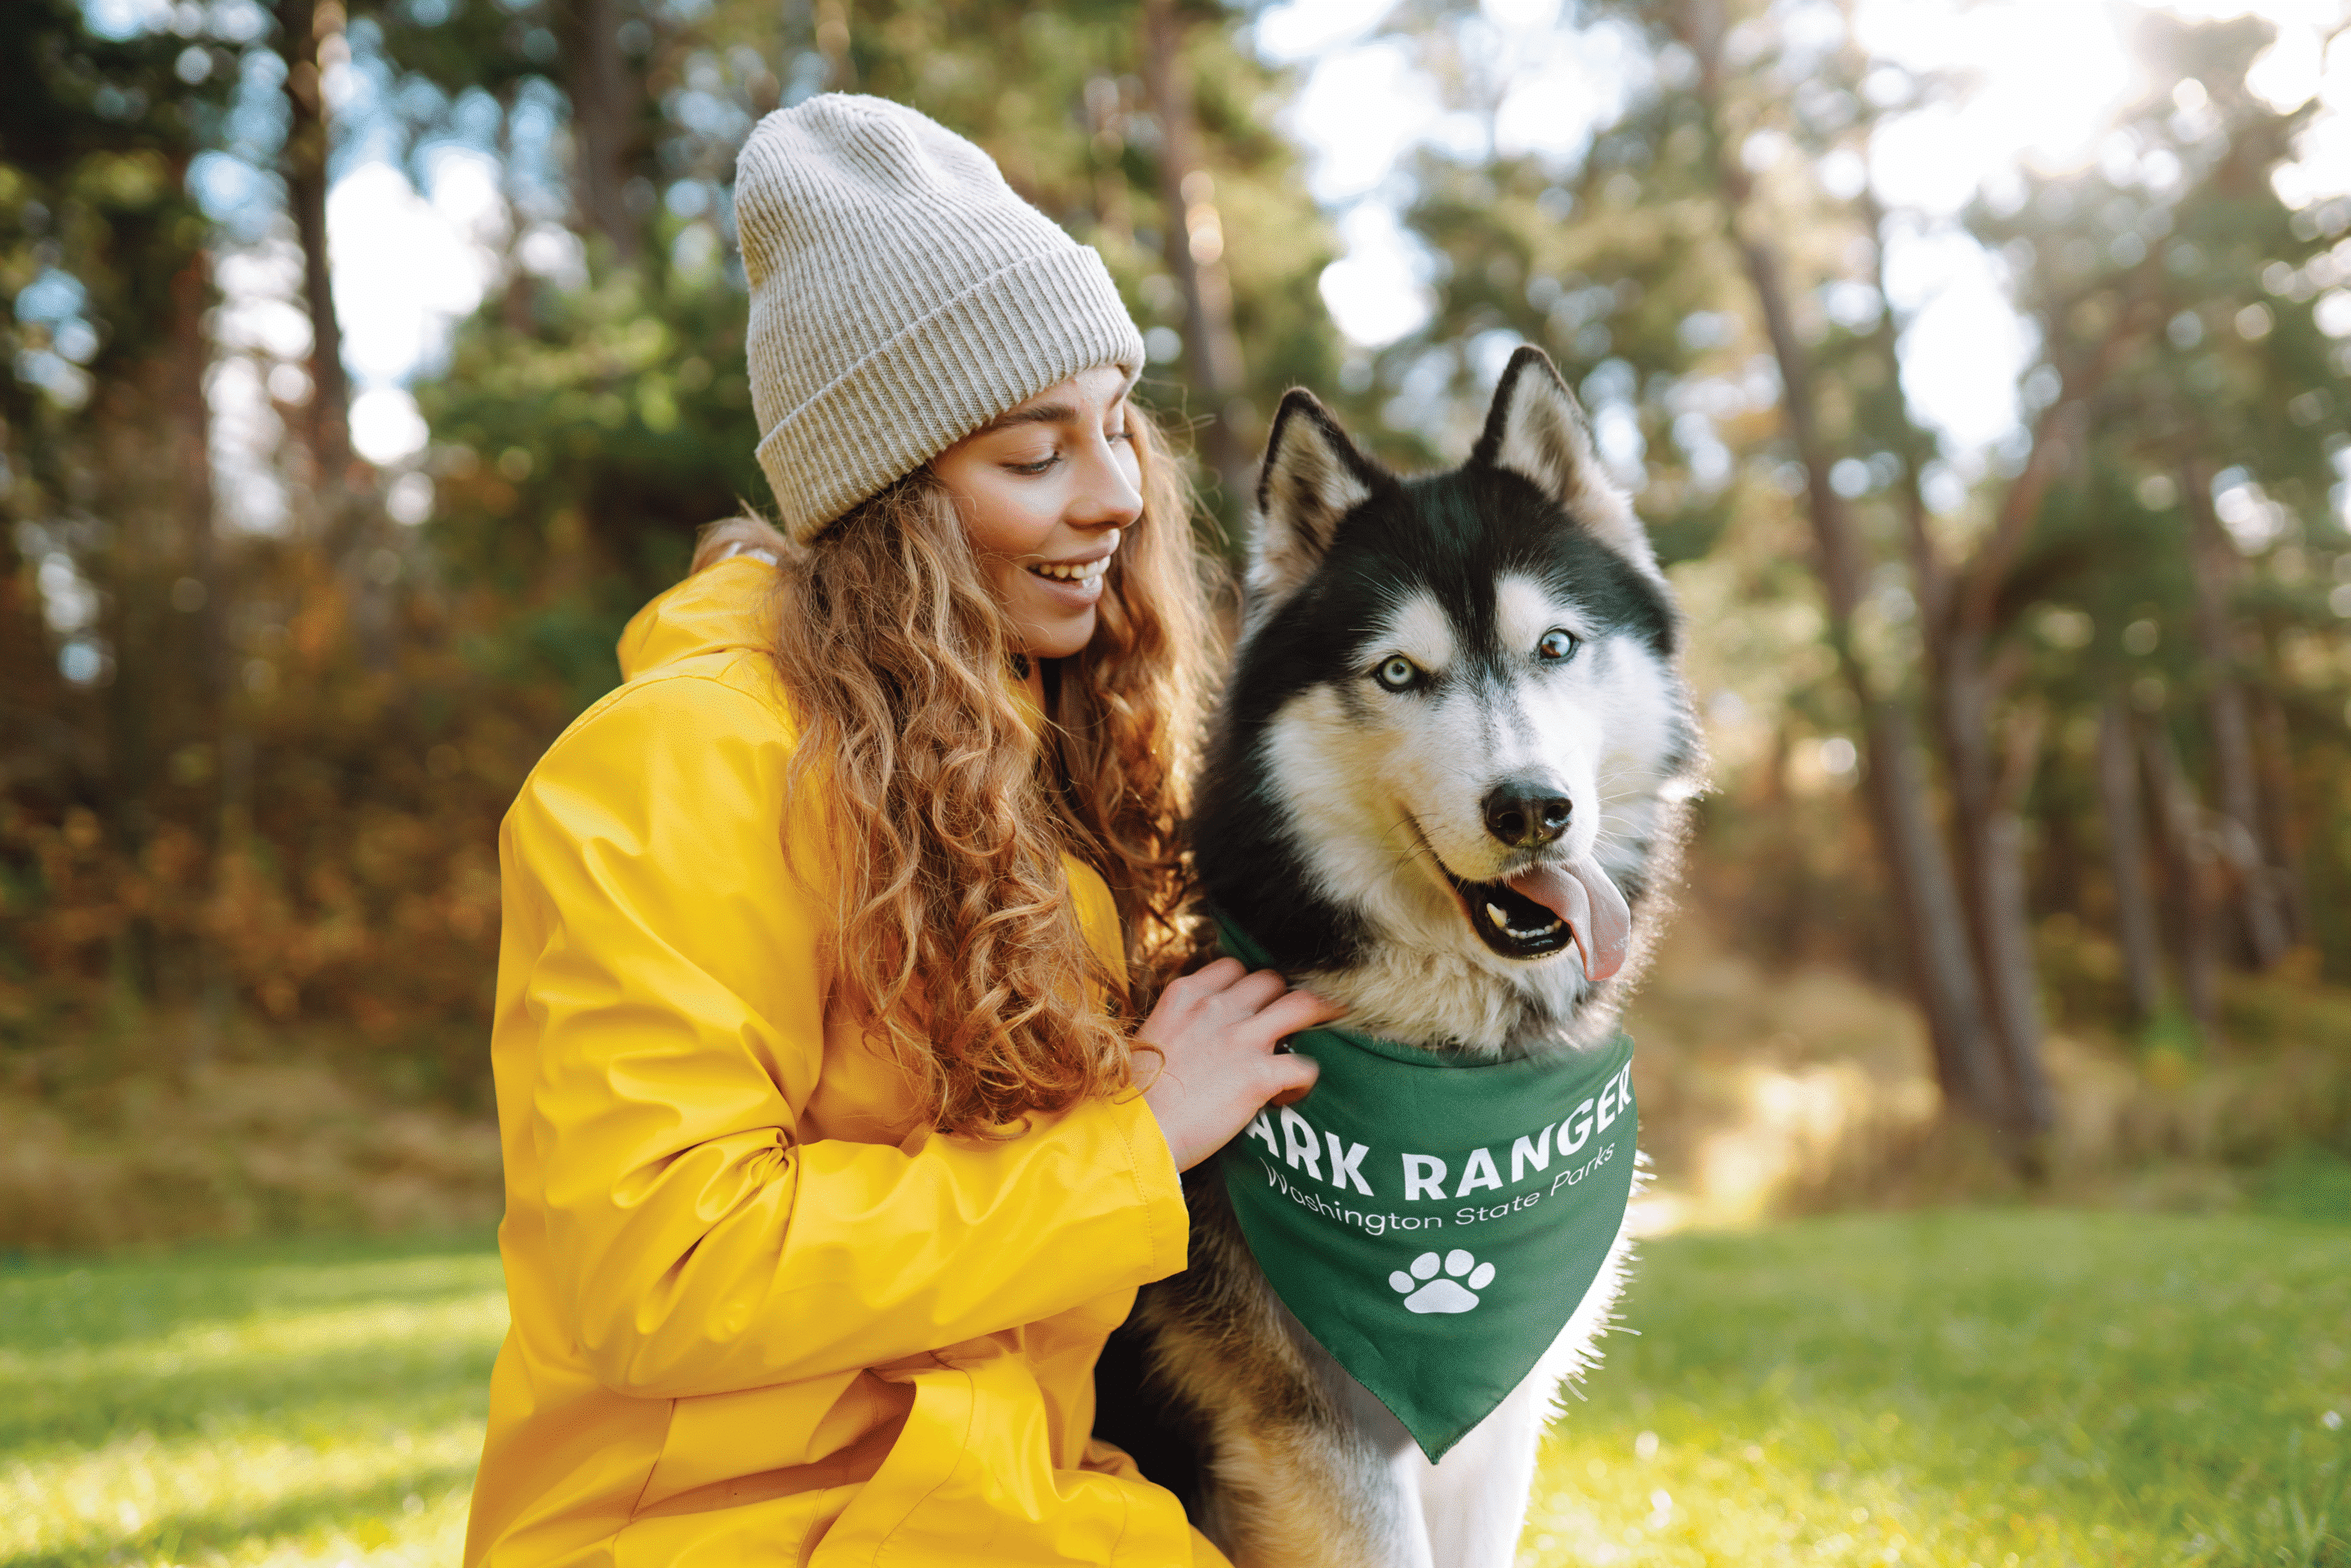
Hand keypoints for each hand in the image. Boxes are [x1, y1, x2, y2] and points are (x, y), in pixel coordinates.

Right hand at [1133, 958, 1343, 1171]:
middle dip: (1282, 996)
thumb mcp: (1152, 1038)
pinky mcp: (1259, 1074)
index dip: (1248, 984)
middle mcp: (1217, 1008)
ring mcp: (1241, 1038)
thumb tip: (1198, 1032)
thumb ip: (1181, 1022)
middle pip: (1270, 980)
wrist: (1132, 1133)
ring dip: (1316, 1017)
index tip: (1252, 1000)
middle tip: (1289, 1016)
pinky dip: (1304, 1079)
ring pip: (1302, 1006)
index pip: (1233, 968)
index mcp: (1187, 995)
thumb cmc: (1133, 1095)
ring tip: (1324, 1028)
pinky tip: (1293, 1091)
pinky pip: (1304, 1066)